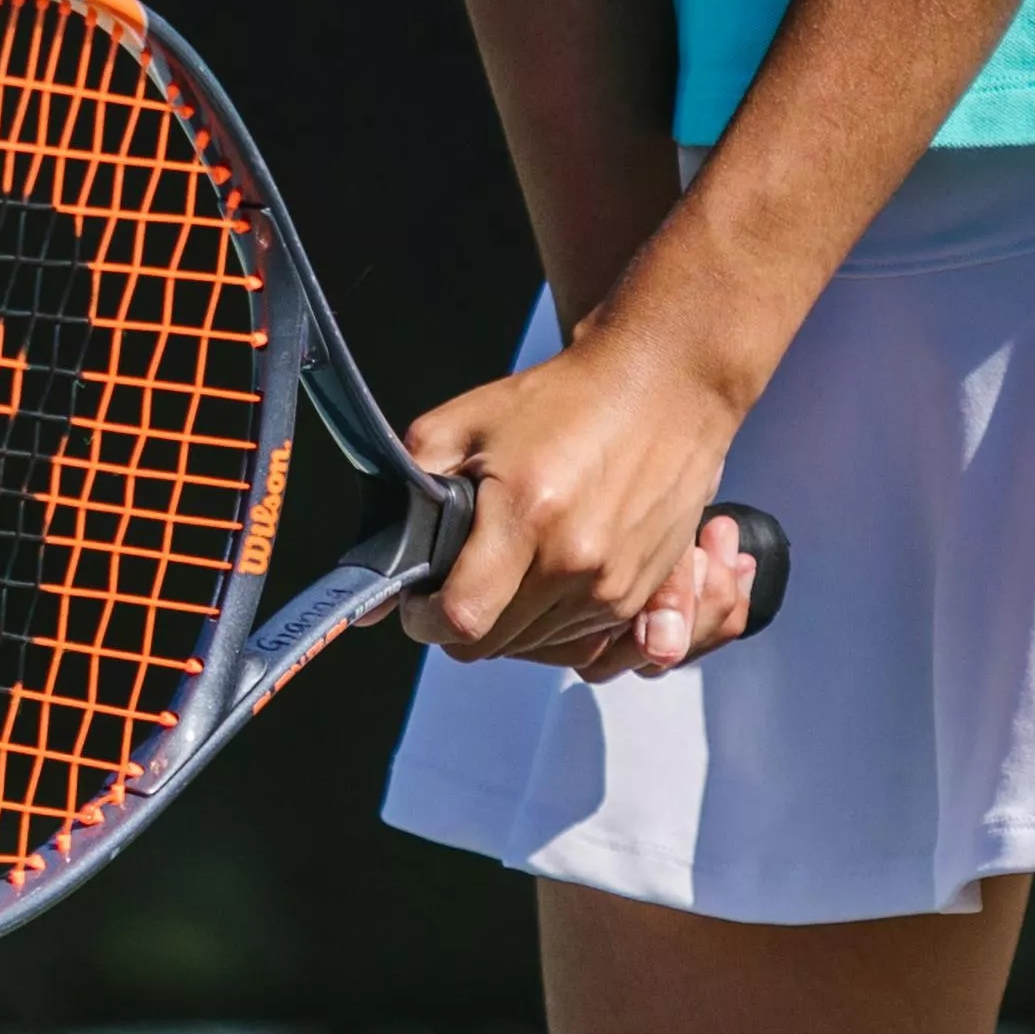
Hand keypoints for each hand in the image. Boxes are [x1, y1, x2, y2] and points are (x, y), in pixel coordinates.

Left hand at [396, 324, 768, 681]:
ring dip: (511, 621)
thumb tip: (371, 587)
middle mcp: (577, 561)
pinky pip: (579, 642)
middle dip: (464, 620)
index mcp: (528, 516)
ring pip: (535, 649)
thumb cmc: (565, 399)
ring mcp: (615, 584)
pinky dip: (554, 621)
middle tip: (462, 573)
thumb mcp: (467, 421)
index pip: (461, 621)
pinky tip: (549, 571)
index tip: (419, 599)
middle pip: (494, 646)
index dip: (425, 618)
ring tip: (513, 562)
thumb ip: (409, 490)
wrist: (662, 384)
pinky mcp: (643, 592)